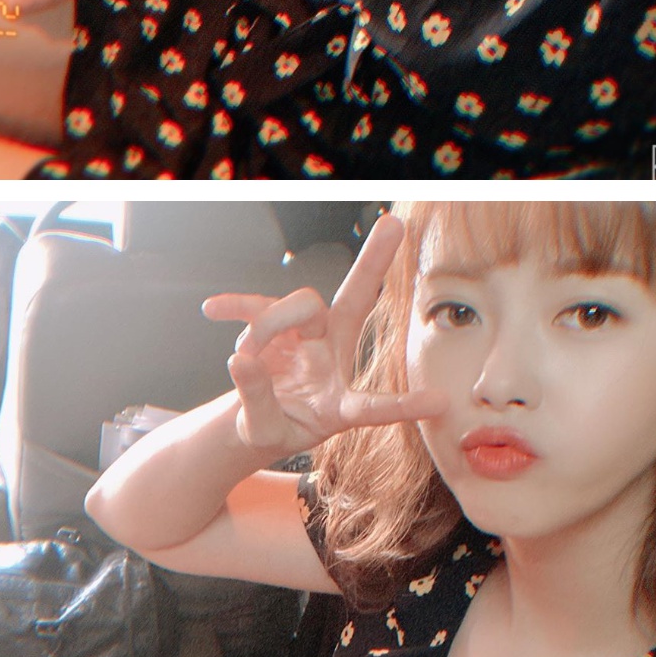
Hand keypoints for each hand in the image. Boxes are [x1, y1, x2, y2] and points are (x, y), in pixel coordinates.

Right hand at [201, 214, 405, 454]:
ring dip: (265, 326)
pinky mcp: (276, 324)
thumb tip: (240, 356)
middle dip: (372, 264)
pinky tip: (214, 309)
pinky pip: (256, 305)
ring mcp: (306, 337)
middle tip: (393, 226)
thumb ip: (255, 397)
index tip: (441, 402)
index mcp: (338, 404)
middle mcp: (330, 359)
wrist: (253, 418)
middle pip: (354, 303)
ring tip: (243, 356)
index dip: (404, 406)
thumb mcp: (263, 430)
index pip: (373, 405)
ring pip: (296, 307)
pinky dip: (236, 306)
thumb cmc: (273, 428)